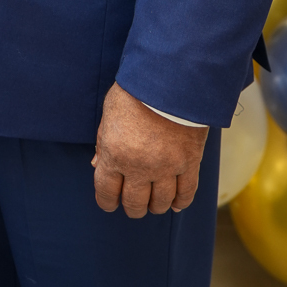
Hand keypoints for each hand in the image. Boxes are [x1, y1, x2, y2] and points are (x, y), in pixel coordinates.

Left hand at [93, 82, 207, 217]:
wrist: (168, 79)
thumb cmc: (134, 93)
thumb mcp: (109, 114)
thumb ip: (104, 142)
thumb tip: (97, 163)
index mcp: (115, 154)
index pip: (106, 192)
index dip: (107, 201)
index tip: (110, 203)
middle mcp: (139, 166)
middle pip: (134, 203)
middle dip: (132, 207)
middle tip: (133, 205)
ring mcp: (166, 167)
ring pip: (160, 202)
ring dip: (155, 206)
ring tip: (153, 202)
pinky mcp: (189, 163)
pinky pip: (186, 192)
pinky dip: (180, 202)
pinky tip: (175, 203)